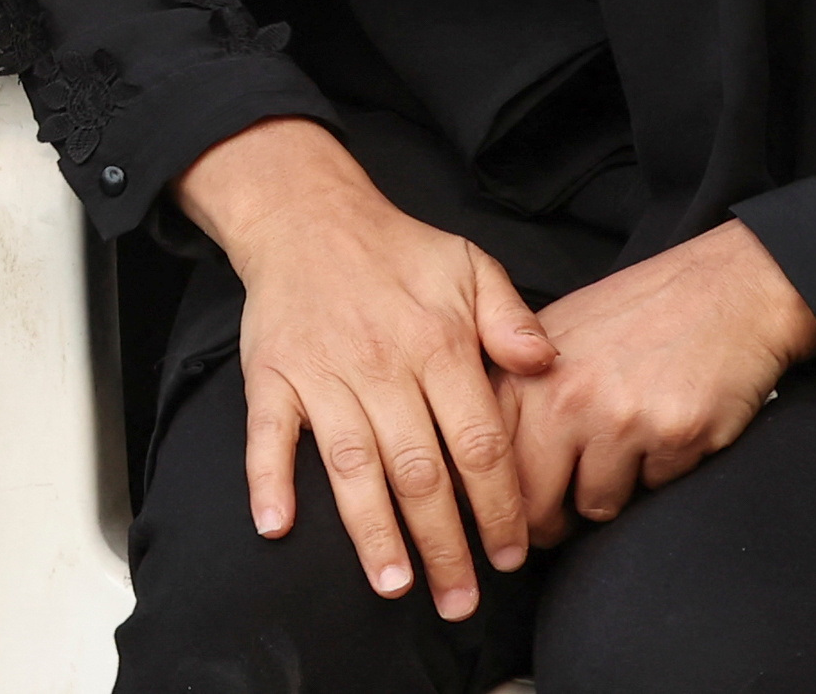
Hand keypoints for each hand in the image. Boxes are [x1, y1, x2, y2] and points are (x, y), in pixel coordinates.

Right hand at [179, 120, 555, 616]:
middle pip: (420, 472)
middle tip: (461, 601)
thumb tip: (547, 363)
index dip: (498, 504)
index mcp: (438, 344)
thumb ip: (511, 318)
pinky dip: (269, 480)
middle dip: (444, 544)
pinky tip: (278, 526)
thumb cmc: (397, 250)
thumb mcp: (470, 265)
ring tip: (394, 585)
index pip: (478, 442)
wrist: (308, 215)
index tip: (511, 554)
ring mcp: (323, 375)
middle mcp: (382, 366)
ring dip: (372, 531)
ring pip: (352, 467)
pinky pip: (268, 436)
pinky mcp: (273, 378)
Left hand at [509, 220, 815, 532]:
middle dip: (552, 521)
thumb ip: (520, 394)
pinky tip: (669, 427)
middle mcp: (564, 397)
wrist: (729, 288)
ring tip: (631, 442)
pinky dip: (661, 470)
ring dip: (614, 489)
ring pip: (597, 505)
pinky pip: (653, 489)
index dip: (499, 503)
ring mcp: (619, 418)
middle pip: (534, 506)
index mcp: (526, 373)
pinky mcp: (671, 436)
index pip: (490, 467)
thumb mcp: (559, 335)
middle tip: (566, 516)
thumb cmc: (643, 312)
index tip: (512, 517)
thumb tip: (489, 467)